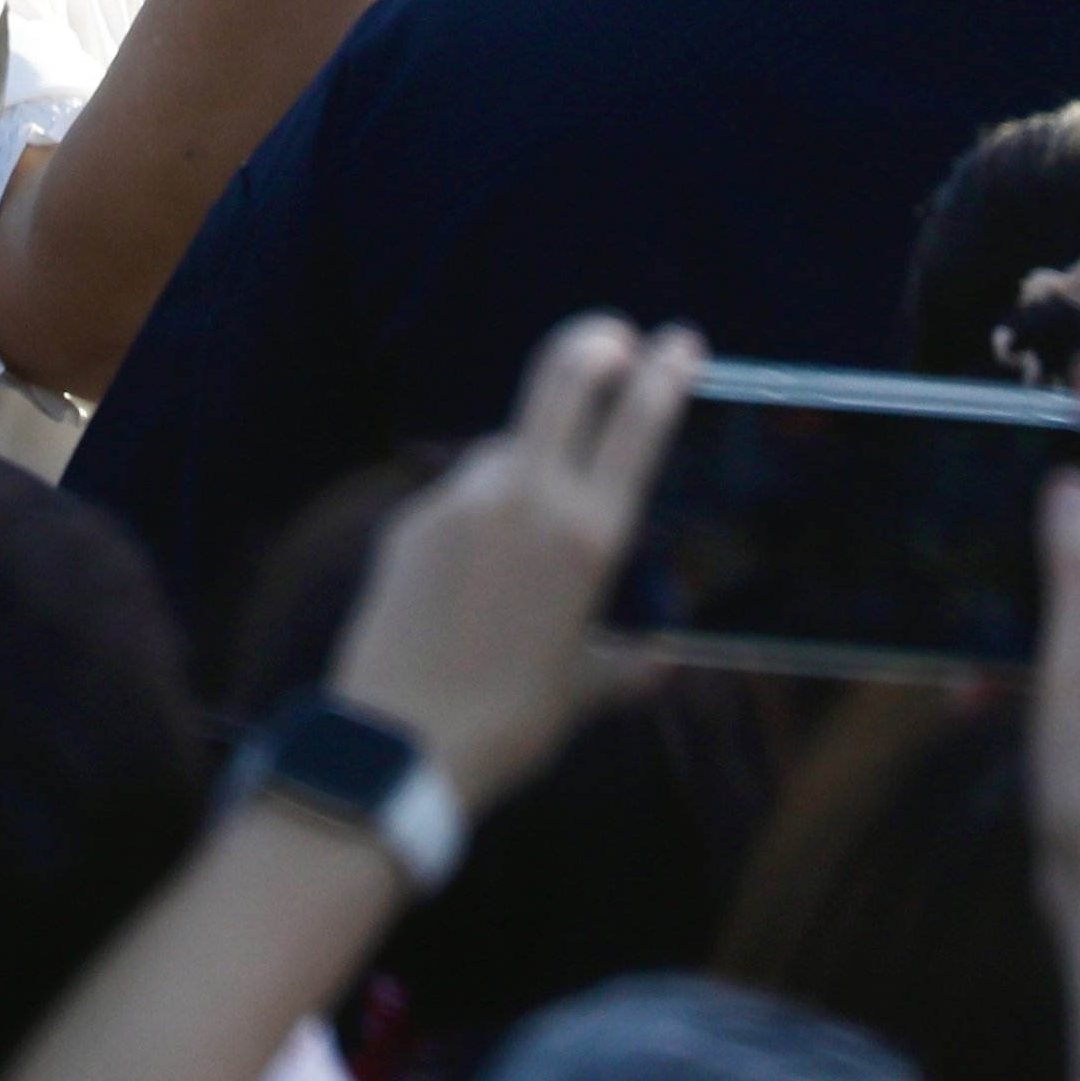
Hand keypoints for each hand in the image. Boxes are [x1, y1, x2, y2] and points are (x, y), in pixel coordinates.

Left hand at [328, 315, 701, 809]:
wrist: (400, 742)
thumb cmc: (510, 723)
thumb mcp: (585, 692)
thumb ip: (630, 668)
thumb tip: (664, 663)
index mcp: (587, 538)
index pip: (636, 425)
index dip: (663, 373)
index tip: (679, 342)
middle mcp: (527, 499)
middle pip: (563, 379)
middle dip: (593, 344)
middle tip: (611, 338)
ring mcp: (462, 500)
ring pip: (506, 445)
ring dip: (527, 455)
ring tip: (530, 523)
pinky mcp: (411, 517)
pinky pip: (460, 496)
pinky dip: (478, 512)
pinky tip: (472, 570)